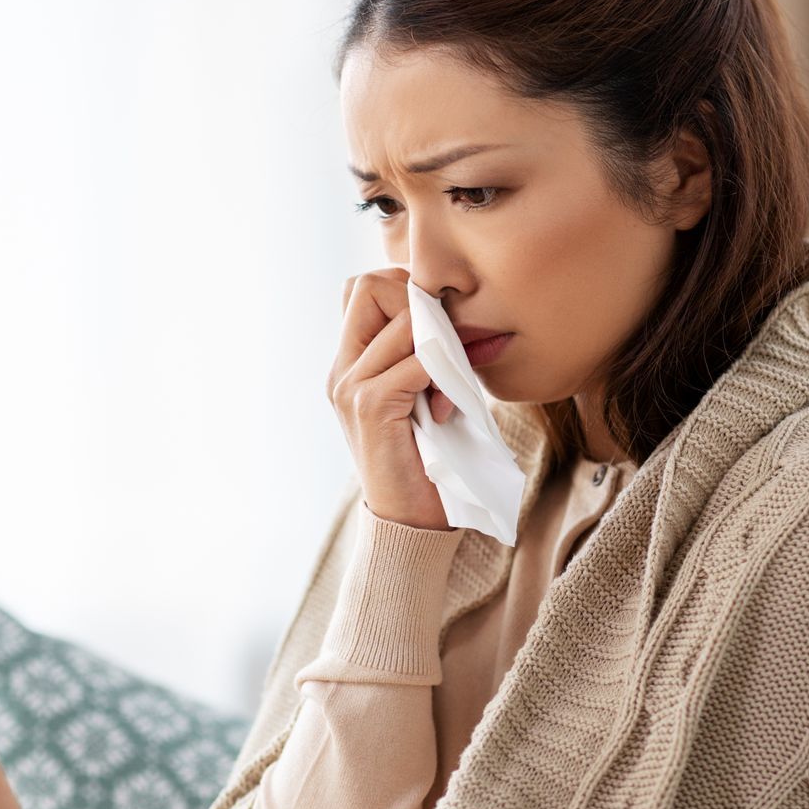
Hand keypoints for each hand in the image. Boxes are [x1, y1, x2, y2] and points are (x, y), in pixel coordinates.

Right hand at [330, 266, 457, 530]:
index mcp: (349, 364)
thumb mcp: (423, 397)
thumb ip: (425, 357)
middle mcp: (342, 370)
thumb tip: (466, 317)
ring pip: (401, 322)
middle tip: (446, 343)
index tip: (440, 325)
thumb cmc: (427, 459)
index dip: (405, 289)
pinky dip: (442, 375)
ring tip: (452, 382)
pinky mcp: (369, 407)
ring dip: (440, 342)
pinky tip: (448, 407)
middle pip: (369, 286)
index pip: (362, 287)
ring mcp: (350, 387)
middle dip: (418, 301)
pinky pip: (415, 362)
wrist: (410, 522)